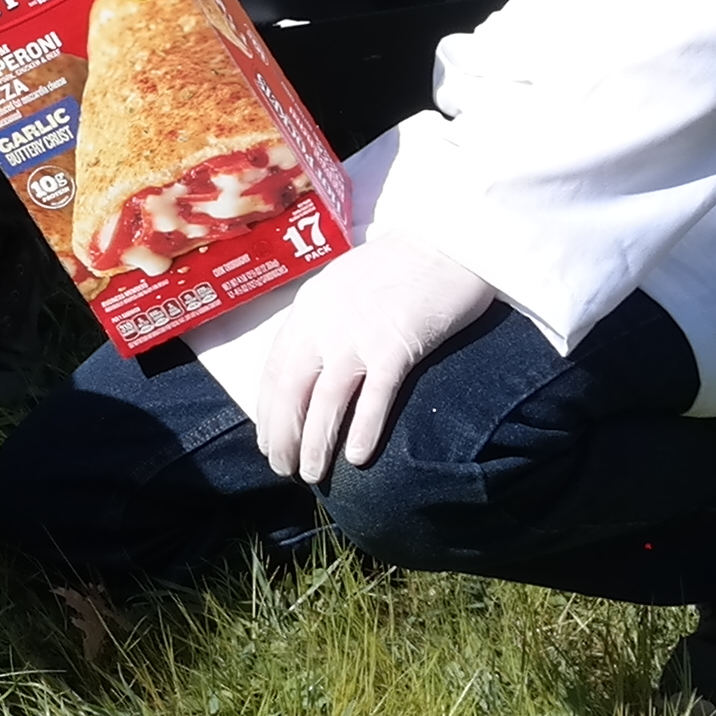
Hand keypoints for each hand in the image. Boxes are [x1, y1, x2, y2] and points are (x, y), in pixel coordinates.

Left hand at [181, 237, 493, 487]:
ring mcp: (358, 336)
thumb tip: (311, 363)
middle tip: (282, 469)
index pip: (275, 369)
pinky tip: (358, 458)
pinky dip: (363, 430)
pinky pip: (374, 398)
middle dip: (282, 435)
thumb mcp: (343, 285)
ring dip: (315, 444)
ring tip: (311, 475)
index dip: (268, 410)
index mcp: (308, 308)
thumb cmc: (400, 265)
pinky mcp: (396, 347)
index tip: (267, 440)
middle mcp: (324, 323)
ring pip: (325, 402)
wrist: (449, 241)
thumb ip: (323, 320)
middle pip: (291, 391)